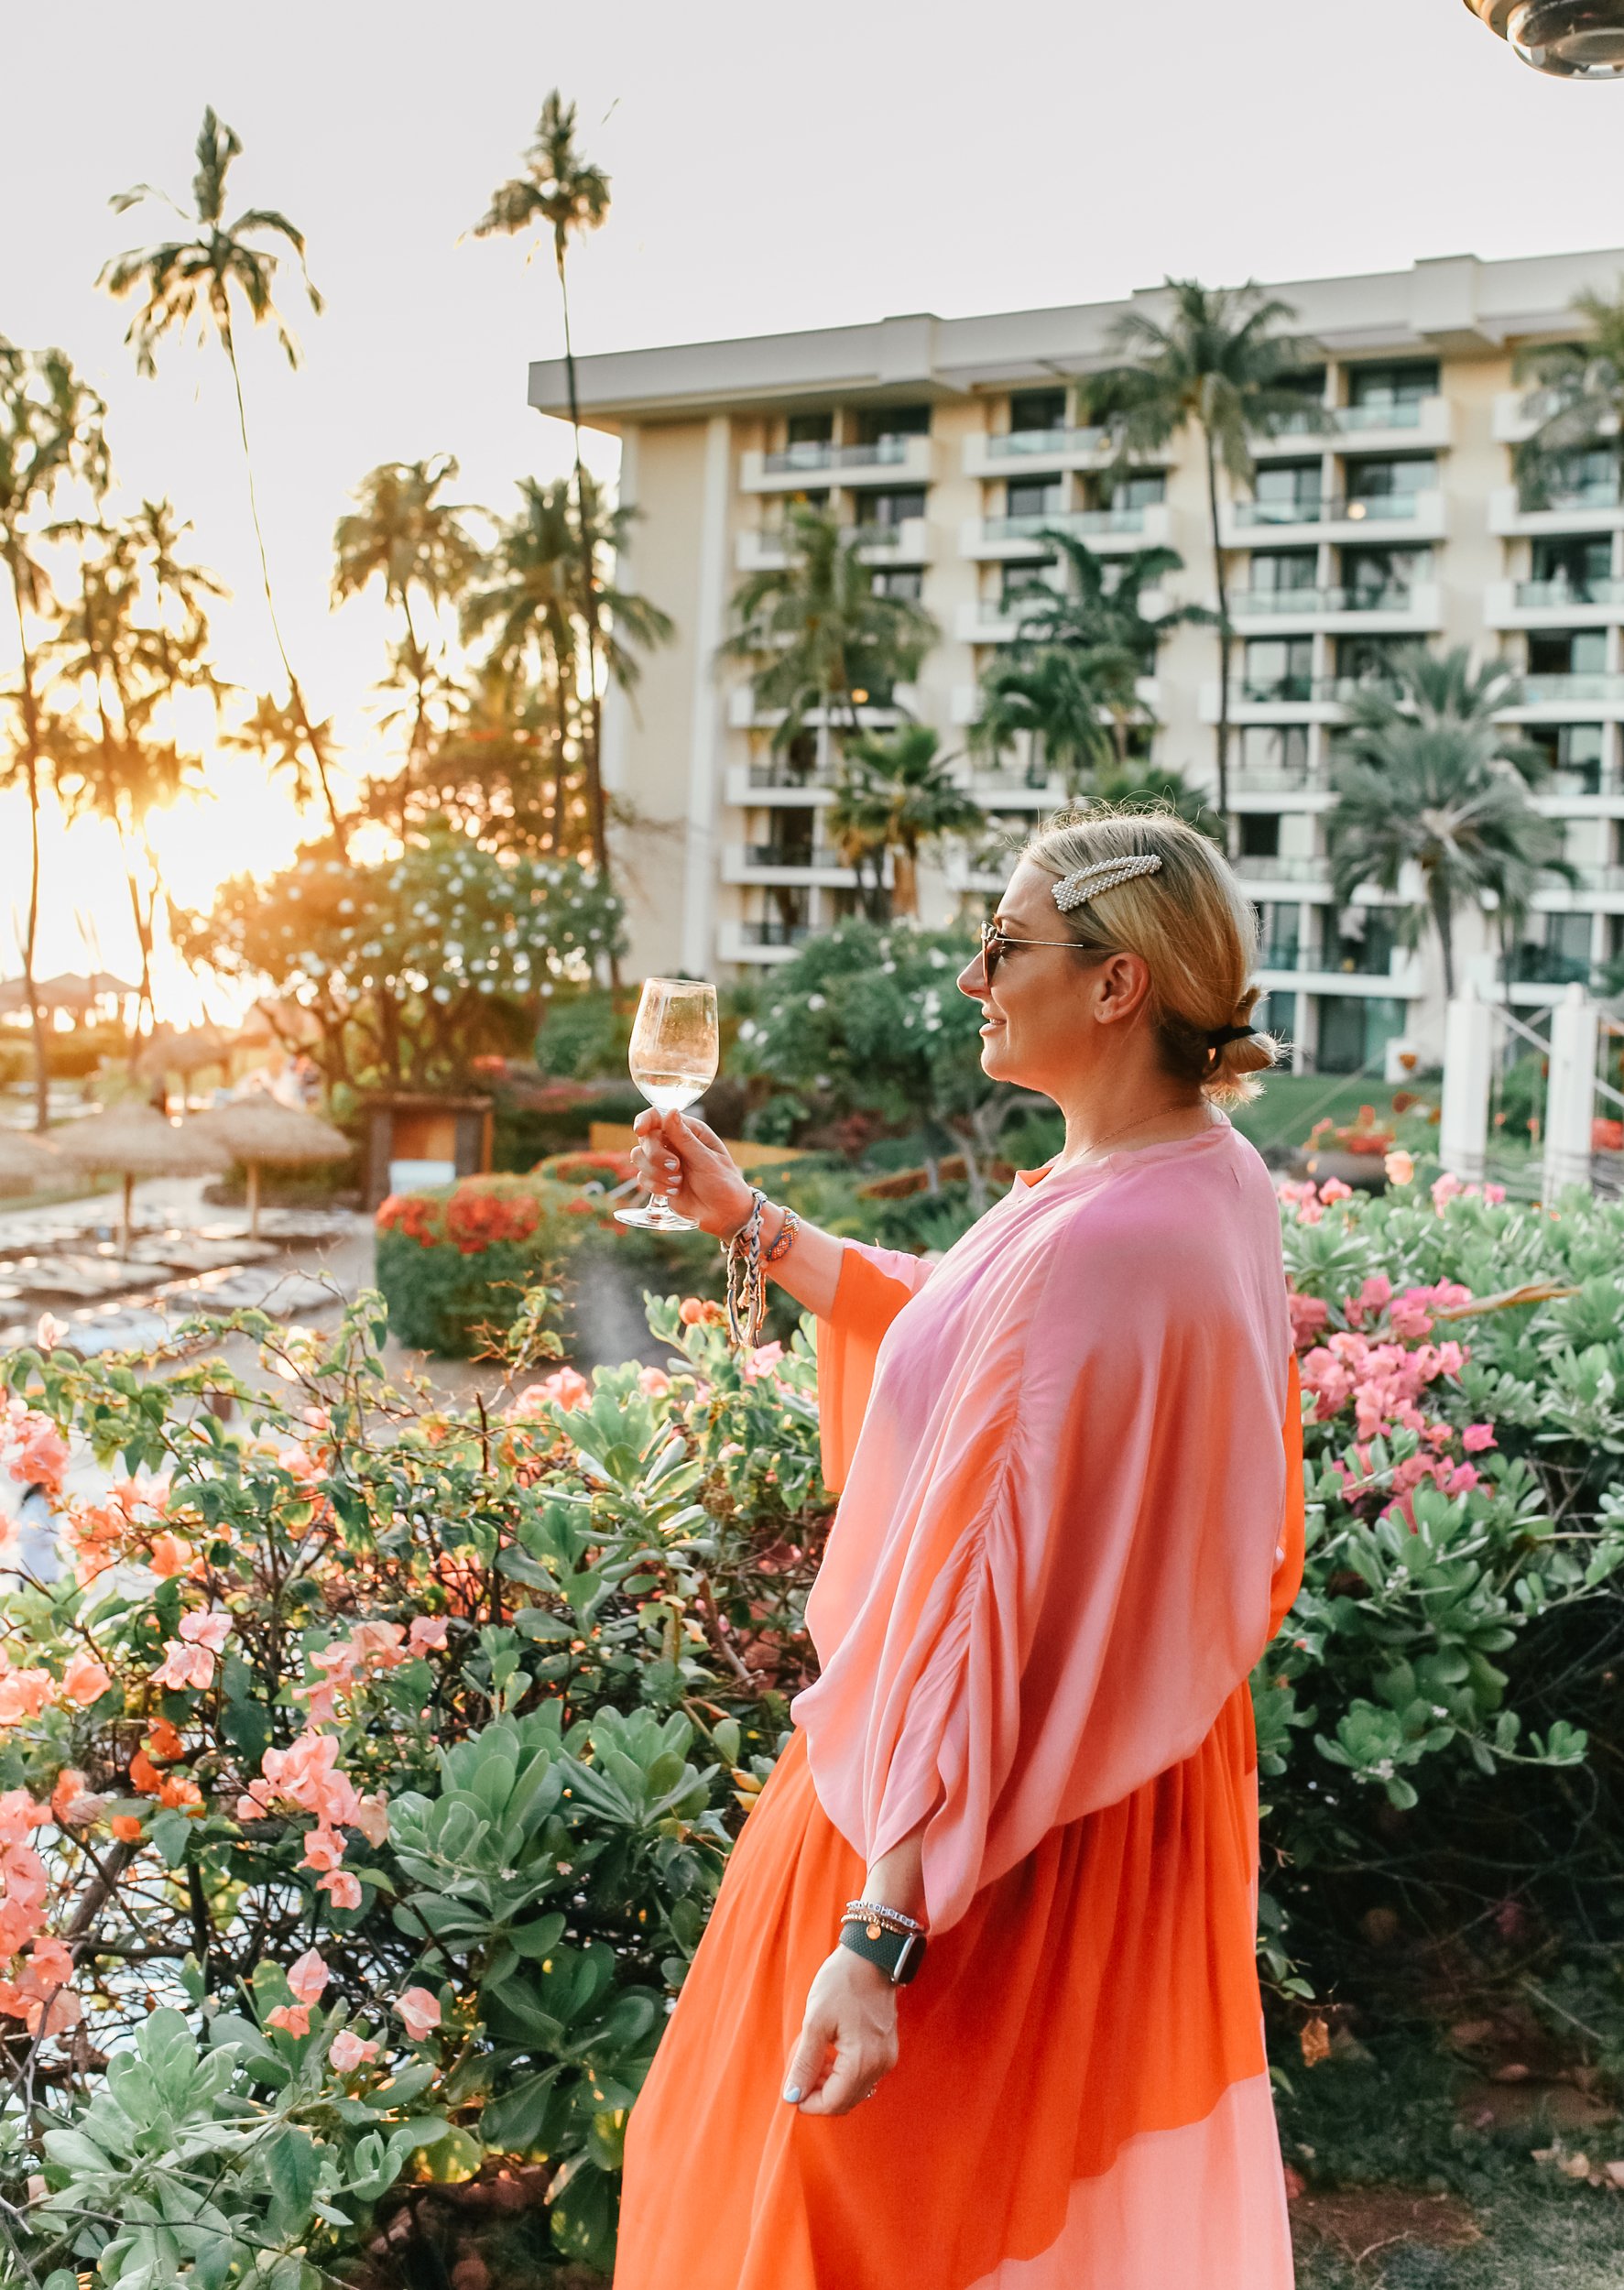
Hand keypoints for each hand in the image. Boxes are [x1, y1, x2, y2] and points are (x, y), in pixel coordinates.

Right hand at [629, 1109, 754, 1237]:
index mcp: (690, 1130)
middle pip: (645, 1138)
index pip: (659, 1116)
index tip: (640, 1130)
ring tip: (678, 1183)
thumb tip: (670, 1111)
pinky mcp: (658, 1179)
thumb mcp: (707, 1160)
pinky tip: (674, 1192)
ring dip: (656, 1173)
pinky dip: (656, 1186)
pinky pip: (642, 1177)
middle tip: (676, 1167)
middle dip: (655, 1155)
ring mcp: (664, 1162)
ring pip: (639, 1157)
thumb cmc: (724, 1183)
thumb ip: (685, 1138)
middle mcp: (674, 1142)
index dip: (645, 1120)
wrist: (724, 1215)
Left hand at [781, 1945, 898, 2116]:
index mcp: (862, 2061)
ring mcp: (887, 2058)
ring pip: (854, 2091)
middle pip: (845, 2101)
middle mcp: (880, 2066)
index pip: (833, 2103)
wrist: (870, 1955)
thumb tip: (792, 2095)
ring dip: (831, 2085)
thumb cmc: (841, 1983)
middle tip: (800, 2073)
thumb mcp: (815, 2021)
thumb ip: (805, 2062)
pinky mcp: (887, 2049)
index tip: (791, 2090)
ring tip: (813, 2060)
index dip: (808, 2103)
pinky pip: (864, 2075)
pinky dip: (844, 2074)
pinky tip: (830, 2054)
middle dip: (818, 2094)